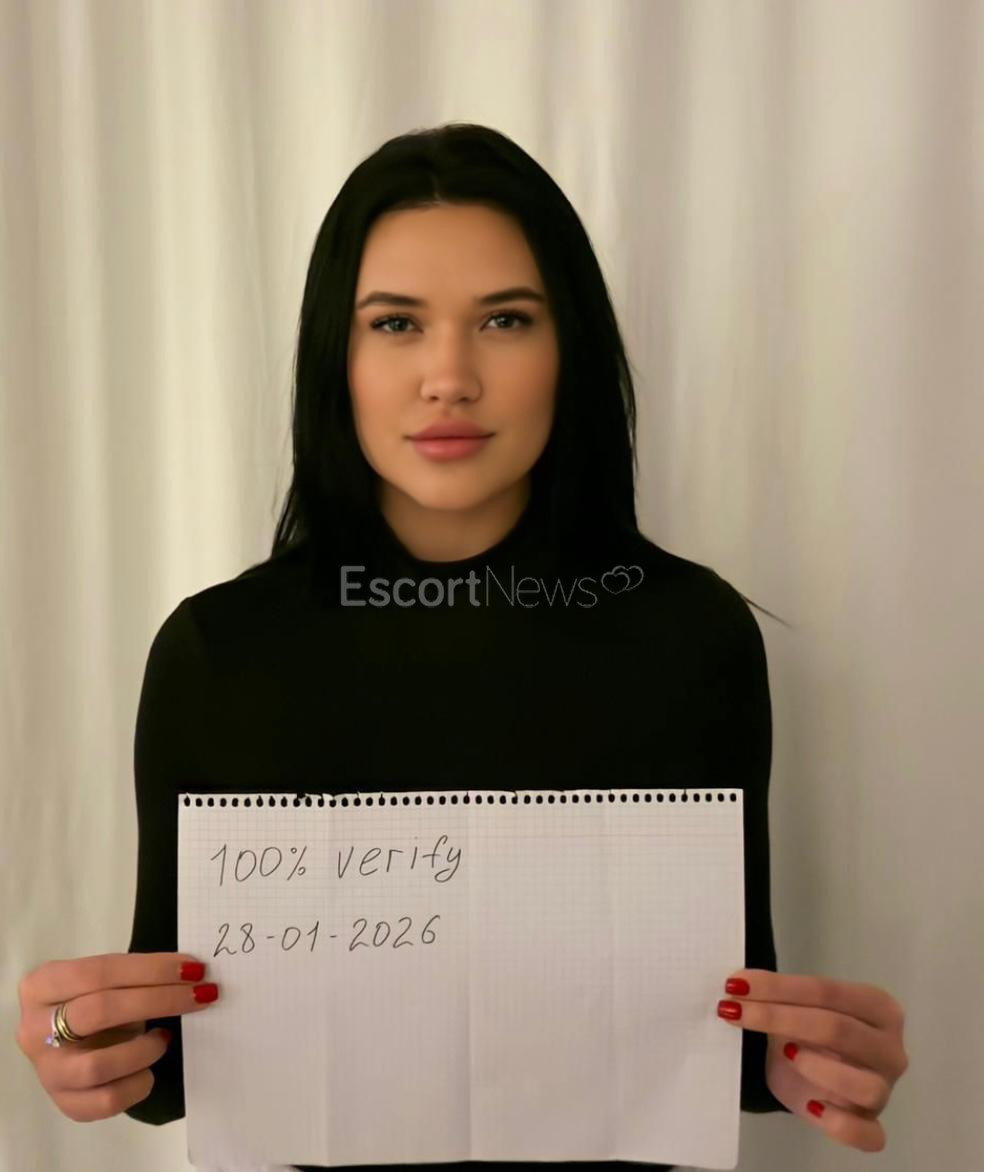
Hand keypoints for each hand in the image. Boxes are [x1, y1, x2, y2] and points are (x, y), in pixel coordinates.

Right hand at [16, 952, 220, 1121]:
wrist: (70, 1043)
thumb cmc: (96, 1001)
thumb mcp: (106, 981)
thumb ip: (137, 975)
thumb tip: (192, 973)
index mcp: (43, 984)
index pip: (100, 971)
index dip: (151, 969)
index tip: (194, 969)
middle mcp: (34, 1028)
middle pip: (101, 1010)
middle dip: (159, 1000)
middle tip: (201, 995)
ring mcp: (47, 1070)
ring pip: (98, 1065)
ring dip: (144, 1049)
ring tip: (165, 1038)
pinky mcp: (63, 1103)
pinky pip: (105, 1102)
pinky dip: (138, 1084)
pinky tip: (150, 1070)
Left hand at [717, 968, 908, 1151]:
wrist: (808, 1072)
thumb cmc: (806, 1030)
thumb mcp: (793, 1005)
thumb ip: (777, 994)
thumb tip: (740, 986)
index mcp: (878, 1007)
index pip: (827, 991)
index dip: (779, 987)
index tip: (736, 985)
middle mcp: (890, 1048)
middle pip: (838, 1029)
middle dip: (779, 1017)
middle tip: (734, 1012)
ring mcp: (884, 1090)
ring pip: (865, 1085)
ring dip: (820, 1069)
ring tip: (786, 1054)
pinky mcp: (871, 1125)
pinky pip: (867, 1134)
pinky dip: (839, 1124)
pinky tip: (811, 1107)